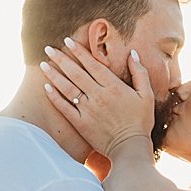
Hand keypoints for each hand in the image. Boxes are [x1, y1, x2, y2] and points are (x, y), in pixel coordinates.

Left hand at [42, 39, 154, 157]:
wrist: (130, 148)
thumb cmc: (140, 122)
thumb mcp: (146, 96)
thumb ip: (140, 73)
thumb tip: (133, 54)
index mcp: (113, 87)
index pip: (92, 64)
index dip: (79, 51)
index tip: (67, 41)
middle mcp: (98, 96)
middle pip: (76, 73)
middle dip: (61, 58)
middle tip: (48, 48)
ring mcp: (88, 110)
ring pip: (67, 88)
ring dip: (54, 75)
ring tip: (43, 64)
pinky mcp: (81, 123)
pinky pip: (65, 107)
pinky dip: (55, 97)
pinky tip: (46, 87)